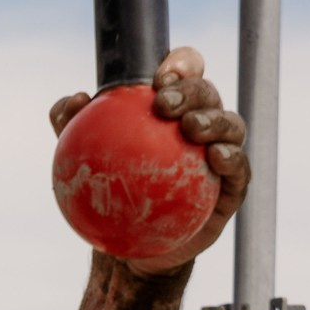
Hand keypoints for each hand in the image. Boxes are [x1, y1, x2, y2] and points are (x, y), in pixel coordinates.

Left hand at [48, 47, 248, 277]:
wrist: (135, 246)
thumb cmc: (111, 193)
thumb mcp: (80, 159)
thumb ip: (71, 126)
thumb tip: (74, 100)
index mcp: (173, 105)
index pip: (184, 71)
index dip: (180, 63)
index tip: (158, 78)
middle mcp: (201, 122)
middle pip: (207, 92)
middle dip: (191, 90)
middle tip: (164, 105)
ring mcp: (221, 151)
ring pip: (230, 124)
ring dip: (214, 120)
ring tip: (192, 129)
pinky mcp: (233, 184)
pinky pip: (239, 167)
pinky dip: (232, 158)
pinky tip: (216, 159)